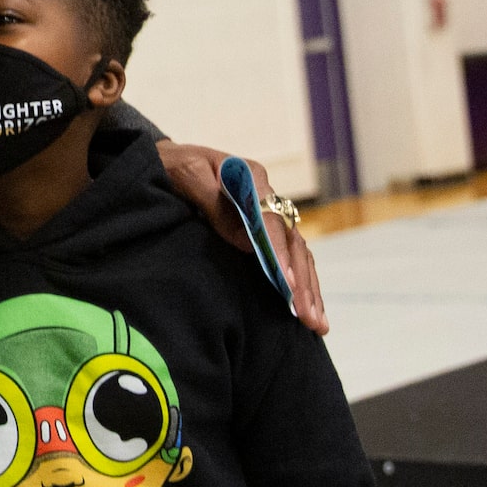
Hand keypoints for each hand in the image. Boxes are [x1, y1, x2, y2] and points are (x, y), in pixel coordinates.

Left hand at [155, 142, 329, 335]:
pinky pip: (291, 257)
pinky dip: (303, 283)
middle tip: (308, 317)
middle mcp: (267, 196)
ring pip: (298, 253)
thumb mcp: (186, 174)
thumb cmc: (173, 166)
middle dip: (301, 282)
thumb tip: (247, 242)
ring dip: (309, 289)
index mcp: (251, 177)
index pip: (271, 221)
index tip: (287, 284)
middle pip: (291, 242)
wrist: (169, 162)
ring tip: (317, 324)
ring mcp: (270, 213)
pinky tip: (311, 309)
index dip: (280, 254)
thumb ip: (213, 203)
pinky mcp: (266, 230)